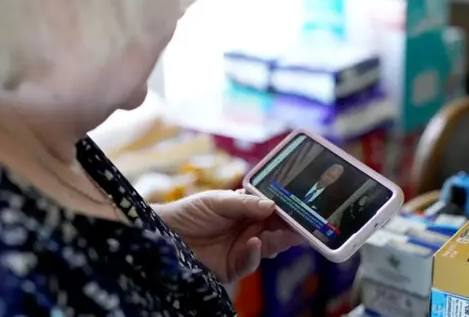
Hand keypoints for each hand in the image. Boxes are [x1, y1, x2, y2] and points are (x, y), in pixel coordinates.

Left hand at [156, 190, 301, 283]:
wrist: (163, 233)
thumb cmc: (189, 211)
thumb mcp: (216, 200)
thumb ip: (244, 203)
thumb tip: (273, 205)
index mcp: (247, 211)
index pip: (273, 210)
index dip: (288, 209)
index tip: (303, 206)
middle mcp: (249, 230)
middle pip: (277, 230)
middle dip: (291, 227)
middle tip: (304, 223)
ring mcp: (242, 249)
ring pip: (269, 247)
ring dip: (278, 240)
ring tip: (284, 233)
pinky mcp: (232, 267)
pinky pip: (250, 263)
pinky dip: (254, 253)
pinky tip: (255, 243)